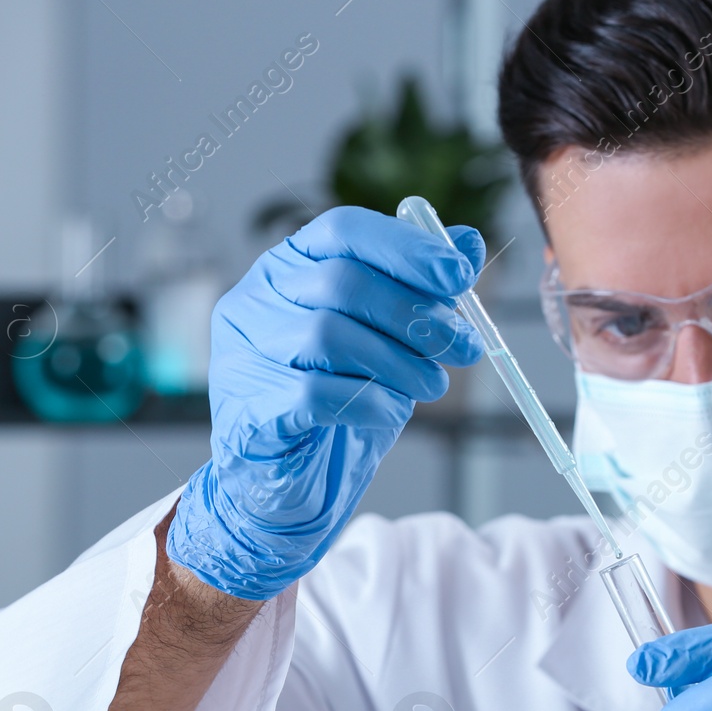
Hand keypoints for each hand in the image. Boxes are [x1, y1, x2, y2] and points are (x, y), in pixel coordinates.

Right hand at [167, 207, 484, 599]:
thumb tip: (467, 244)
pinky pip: (316, 395)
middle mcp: (256, 300)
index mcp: (288, 268)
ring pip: (329, 335)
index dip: (407, 248)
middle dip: (417, 315)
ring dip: (400, 362)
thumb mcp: (388, 340)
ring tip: (431, 384)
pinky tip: (388, 411)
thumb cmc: (337, 399)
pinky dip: (368, 401)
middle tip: (464, 347)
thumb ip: (421, 290)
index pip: (343, 230)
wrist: (286, 480)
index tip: (459, 277)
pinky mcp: (249, 409)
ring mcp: (244, 354)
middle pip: (342, 282)